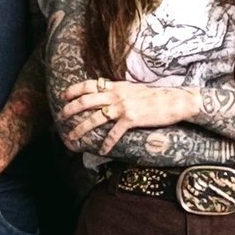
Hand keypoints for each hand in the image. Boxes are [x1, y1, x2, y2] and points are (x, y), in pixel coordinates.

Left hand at [57, 78, 192, 154]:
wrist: (173, 101)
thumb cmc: (154, 96)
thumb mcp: (132, 88)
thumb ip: (117, 90)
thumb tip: (105, 93)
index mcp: (115, 86)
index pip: (89, 85)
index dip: (74, 90)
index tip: (63, 96)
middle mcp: (116, 95)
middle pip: (86, 101)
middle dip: (70, 110)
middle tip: (60, 117)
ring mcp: (123, 107)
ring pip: (95, 118)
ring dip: (81, 128)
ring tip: (72, 136)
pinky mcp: (131, 119)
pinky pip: (114, 133)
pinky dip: (107, 143)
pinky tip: (101, 150)